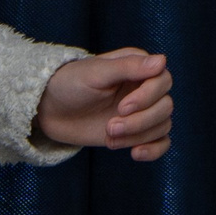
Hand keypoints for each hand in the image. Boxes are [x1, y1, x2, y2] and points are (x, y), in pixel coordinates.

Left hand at [36, 49, 172, 161]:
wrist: (50, 109)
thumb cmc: (71, 83)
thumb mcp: (96, 73)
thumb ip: (129, 67)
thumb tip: (162, 61)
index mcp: (139, 67)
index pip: (163, 81)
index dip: (147, 97)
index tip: (121, 108)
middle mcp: (144, 88)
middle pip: (165, 106)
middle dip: (140, 122)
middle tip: (110, 127)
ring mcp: (141, 111)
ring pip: (162, 125)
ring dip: (139, 136)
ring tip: (110, 136)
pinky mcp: (135, 132)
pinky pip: (160, 142)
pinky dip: (154, 150)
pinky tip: (135, 153)